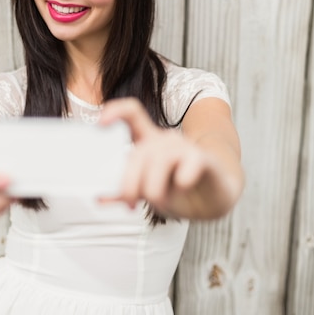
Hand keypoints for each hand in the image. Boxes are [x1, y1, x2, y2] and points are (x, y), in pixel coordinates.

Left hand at [99, 98, 242, 219]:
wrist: (216, 198)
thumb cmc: (179, 192)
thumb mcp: (148, 193)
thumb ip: (126, 191)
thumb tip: (98, 197)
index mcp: (149, 144)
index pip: (132, 114)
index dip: (116, 111)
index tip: (100, 122)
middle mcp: (166, 141)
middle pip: (141, 151)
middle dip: (130, 181)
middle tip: (130, 202)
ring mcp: (186, 148)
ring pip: (161, 159)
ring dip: (153, 186)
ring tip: (157, 202)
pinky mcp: (205, 160)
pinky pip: (190, 162)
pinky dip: (183, 177)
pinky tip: (182, 186)